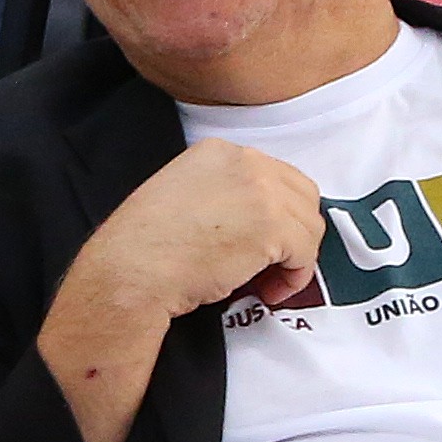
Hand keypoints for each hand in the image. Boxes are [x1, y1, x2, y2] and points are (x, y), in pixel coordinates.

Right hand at [75, 142, 330, 319]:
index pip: (273, 175)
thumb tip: (251, 223)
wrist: (132, 270)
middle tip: (274, 263)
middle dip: (294, 232)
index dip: (276, 213)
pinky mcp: (274, 227)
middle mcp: (245, 161)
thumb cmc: (144, 248)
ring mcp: (263, 191)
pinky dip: (295, 277)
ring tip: (268, 283)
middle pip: (301, 195)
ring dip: (295, 258)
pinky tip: (270, 290)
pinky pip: (306, 253)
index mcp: (218, 151)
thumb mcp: (181, 197)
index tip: (264, 240)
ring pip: (309, 224)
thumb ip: (221, 195)